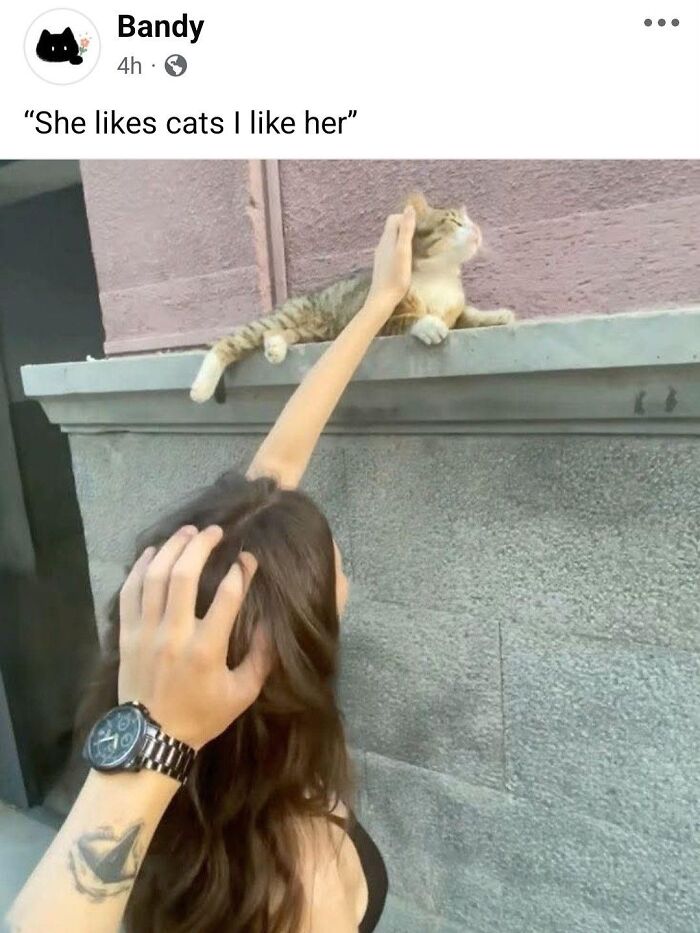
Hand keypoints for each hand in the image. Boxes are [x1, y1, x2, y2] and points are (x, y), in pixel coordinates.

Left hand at [117, 525, 269, 750]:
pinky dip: (140, 567)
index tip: (248, 559)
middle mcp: (174, 635)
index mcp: (206, 650)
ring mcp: (146, 633)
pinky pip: (129, 592)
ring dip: (173, 548)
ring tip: (188, 532)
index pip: (227, 597)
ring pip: (155, 577)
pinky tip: (155, 552)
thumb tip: (274, 623)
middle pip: (184, 576)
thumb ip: (262, 658)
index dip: (241, 571)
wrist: (151, 739)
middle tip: (215, 531)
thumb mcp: (242, 693)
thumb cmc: (202, 715)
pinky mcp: (126, 635)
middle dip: (201, 546)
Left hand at [367, 205, 415, 309]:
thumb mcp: (404, 251)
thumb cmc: (395, 276)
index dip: (406, 218)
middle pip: (393, 229)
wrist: (382, 299)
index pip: (393, 218)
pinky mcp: (383, 266)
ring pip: (393, 241)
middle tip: (422, 236)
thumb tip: (409, 208)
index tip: (419, 226)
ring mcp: (381, 256)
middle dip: (407, 228)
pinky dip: (402, 250)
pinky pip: (393, 252)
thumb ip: (406, 230)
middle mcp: (381, 245)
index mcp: (386, 239)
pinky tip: (410, 260)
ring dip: (405, 240)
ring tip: (419, 247)